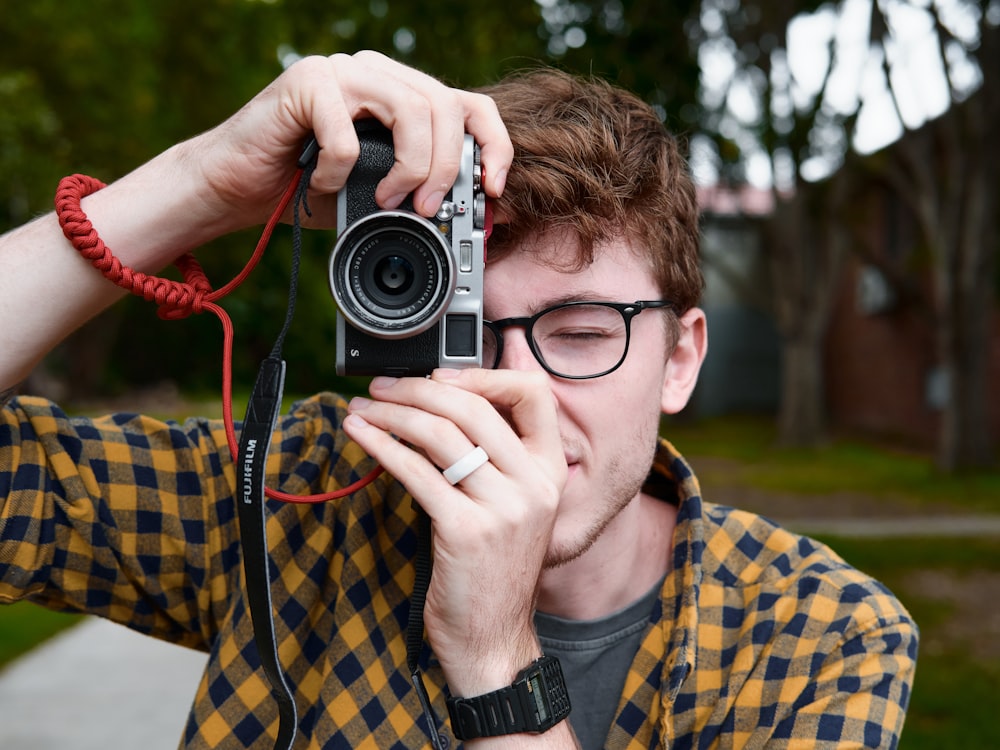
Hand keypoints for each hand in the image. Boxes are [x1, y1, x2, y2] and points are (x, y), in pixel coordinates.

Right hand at [191, 50, 512, 229]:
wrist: (235, 187)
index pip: (468, 104)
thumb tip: (481, 212)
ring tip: (387, 199)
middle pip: (445, 105)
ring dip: (409, 166)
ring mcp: (341, 71)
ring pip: (409, 108)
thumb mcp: (379, 193)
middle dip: (446, 166)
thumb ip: (423, 190)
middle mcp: (376, 73)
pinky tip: (322, 184)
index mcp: (401, 93)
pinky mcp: (306, 83)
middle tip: (428, 208)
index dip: (493, 144)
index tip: (492, 189)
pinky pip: (346, 133)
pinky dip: (340, 172)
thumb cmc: (307, 189)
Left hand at [342, 368, 567, 694]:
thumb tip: (440, 406)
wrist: (493, 638)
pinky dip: (381, 445)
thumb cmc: (493, 570)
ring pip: (441, 433)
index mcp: (550, 471)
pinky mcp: (466, 530)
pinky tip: (361, 435)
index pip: (533, 393)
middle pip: (473, 407)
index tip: (439, 375)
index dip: (483, 374)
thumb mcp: (513, 508)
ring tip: (365, 408)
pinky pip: (416, 471)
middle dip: (419, 388)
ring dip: (393, 413)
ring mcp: (504, 507)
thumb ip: (495, 459)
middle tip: (383, 387)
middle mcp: (535, 484)